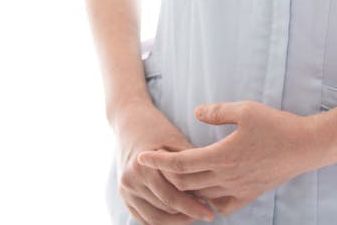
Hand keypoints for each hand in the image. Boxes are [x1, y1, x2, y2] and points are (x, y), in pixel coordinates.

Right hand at [113, 98, 215, 223]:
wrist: (130, 121)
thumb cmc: (158, 129)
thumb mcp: (176, 140)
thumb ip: (190, 161)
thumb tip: (213, 182)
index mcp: (143, 165)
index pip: (172, 194)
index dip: (193, 204)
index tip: (211, 210)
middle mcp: (131, 179)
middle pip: (164, 207)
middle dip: (187, 214)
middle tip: (207, 214)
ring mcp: (125, 189)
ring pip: (155, 218)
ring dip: (176, 221)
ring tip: (194, 216)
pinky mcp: (124, 196)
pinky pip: (144, 218)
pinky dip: (163, 221)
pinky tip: (179, 217)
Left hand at [137, 100, 317, 217]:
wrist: (306, 147)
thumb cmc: (277, 125)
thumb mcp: (245, 109)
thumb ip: (218, 112)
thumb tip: (196, 112)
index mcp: (222, 156)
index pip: (181, 164)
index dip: (159, 161)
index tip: (141, 157)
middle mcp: (227, 177)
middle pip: (185, 184)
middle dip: (166, 177)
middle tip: (152, 166)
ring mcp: (238, 189)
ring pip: (201, 197)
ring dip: (184, 190)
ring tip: (171, 179)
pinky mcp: (249, 195)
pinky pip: (220, 206)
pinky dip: (206, 202)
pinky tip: (202, 194)